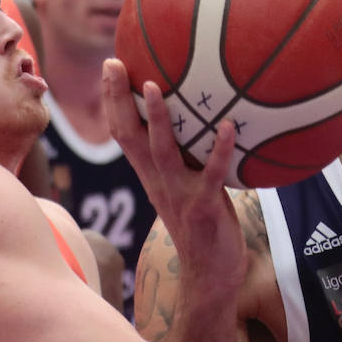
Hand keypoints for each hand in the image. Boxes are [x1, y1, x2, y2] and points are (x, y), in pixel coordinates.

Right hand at [102, 58, 244, 292]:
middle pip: (130, 136)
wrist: (210, 277)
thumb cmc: (205, 226)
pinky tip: (229, 126)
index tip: (111, 65)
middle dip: (119, 99)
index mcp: (152, 175)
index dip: (113, 100)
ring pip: (161, 152)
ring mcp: (179, 195)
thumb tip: (205, 120)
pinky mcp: (204, 208)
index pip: (123, 132)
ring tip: (155, 86)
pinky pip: (211, 175)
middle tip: (113, 63)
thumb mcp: (188, 187)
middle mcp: (158, 181)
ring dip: (157, 119)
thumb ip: (188, 158)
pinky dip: (220, 150)